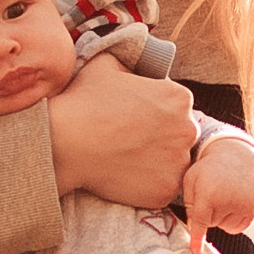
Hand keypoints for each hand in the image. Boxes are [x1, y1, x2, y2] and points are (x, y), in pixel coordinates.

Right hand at [47, 56, 192, 207]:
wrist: (65, 143)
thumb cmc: (84, 101)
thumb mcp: (107, 63)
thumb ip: (130, 62)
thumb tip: (135, 66)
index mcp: (180, 97)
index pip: (177, 107)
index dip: (157, 113)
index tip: (137, 120)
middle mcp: (187, 129)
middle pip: (180, 136)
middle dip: (162, 138)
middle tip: (132, 141)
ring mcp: (178, 163)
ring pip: (174, 164)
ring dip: (157, 163)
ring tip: (127, 159)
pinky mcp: (166, 191)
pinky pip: (163, 189)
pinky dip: (148, 186)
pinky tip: (126, 176)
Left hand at [183, 127, 253, 251]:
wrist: (238, 158)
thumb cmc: (209, 170)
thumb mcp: (191, 179)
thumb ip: (188, 203)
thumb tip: (193, 228)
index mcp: (209, 192)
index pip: (200, 220)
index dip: (197, 237)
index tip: (196, 252)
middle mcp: (228, 200)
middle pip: (211, 224)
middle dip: (209, 214)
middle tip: (212, 194)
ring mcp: (243, 206)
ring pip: (225, 227)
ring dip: (221, 217)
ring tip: (224, 196)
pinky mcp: (253, 210)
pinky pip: (237, 228)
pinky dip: (233, 220)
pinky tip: (233, 203)